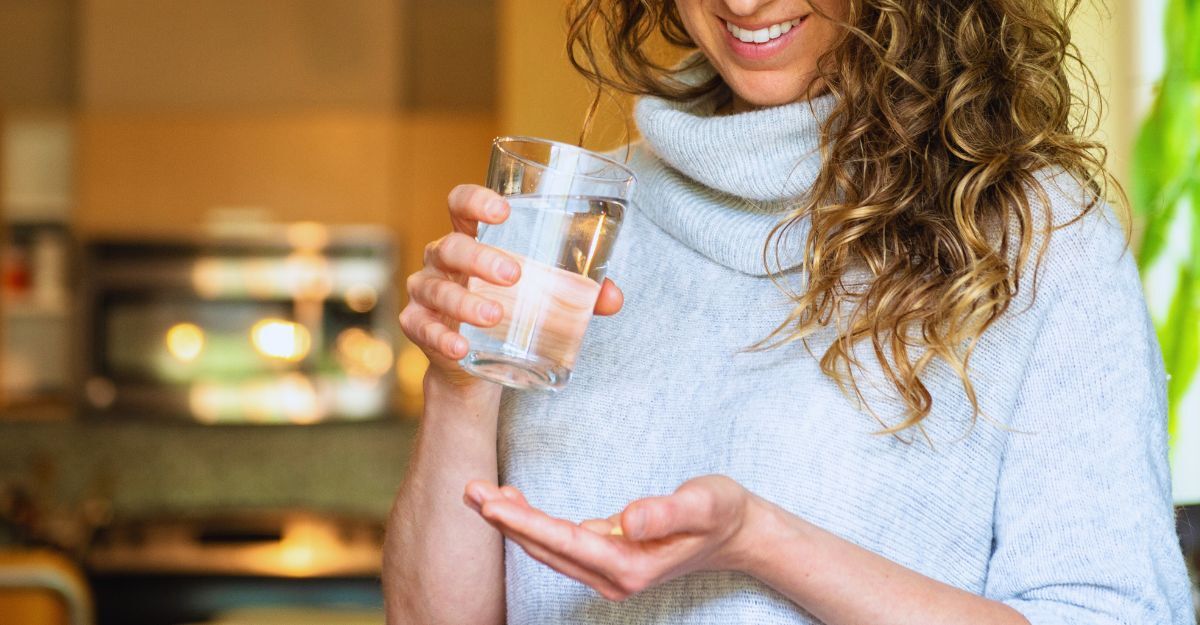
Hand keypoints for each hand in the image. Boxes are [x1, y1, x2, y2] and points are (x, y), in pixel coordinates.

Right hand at [400, 184, 624, 388]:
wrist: (475, 363)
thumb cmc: (511, 309)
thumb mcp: (542, 294)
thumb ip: (579, 292)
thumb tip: (613, 299)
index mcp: (471, 237)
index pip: (461, 204)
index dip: (476, 200)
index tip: (503, 210)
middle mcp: (442, 259)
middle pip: (451, 247)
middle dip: (480, 258)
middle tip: (514, 274)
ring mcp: (426, 292)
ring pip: (437, 289)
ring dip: (465, 302)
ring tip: (495, 316)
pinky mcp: (418, 326)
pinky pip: (422, 328)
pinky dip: (441, 338)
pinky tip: (460, 347)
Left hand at [463, 476, 761, 600]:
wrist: (739, 532)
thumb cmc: (722, 512)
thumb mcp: (705, 502)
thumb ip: (668, 512)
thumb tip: (629, 519)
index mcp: (631, 564)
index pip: (565, 541)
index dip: (525, 522)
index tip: (490, 504)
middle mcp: (614, 576)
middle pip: (546, 548)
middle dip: (505, 520)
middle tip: (469, 488)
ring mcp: (609, 573)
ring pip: (548, 549)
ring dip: (514, 522)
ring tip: (480, 493)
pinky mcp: (607, 560)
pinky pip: (559, 544)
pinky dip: (533, 524)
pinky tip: (514, 503)